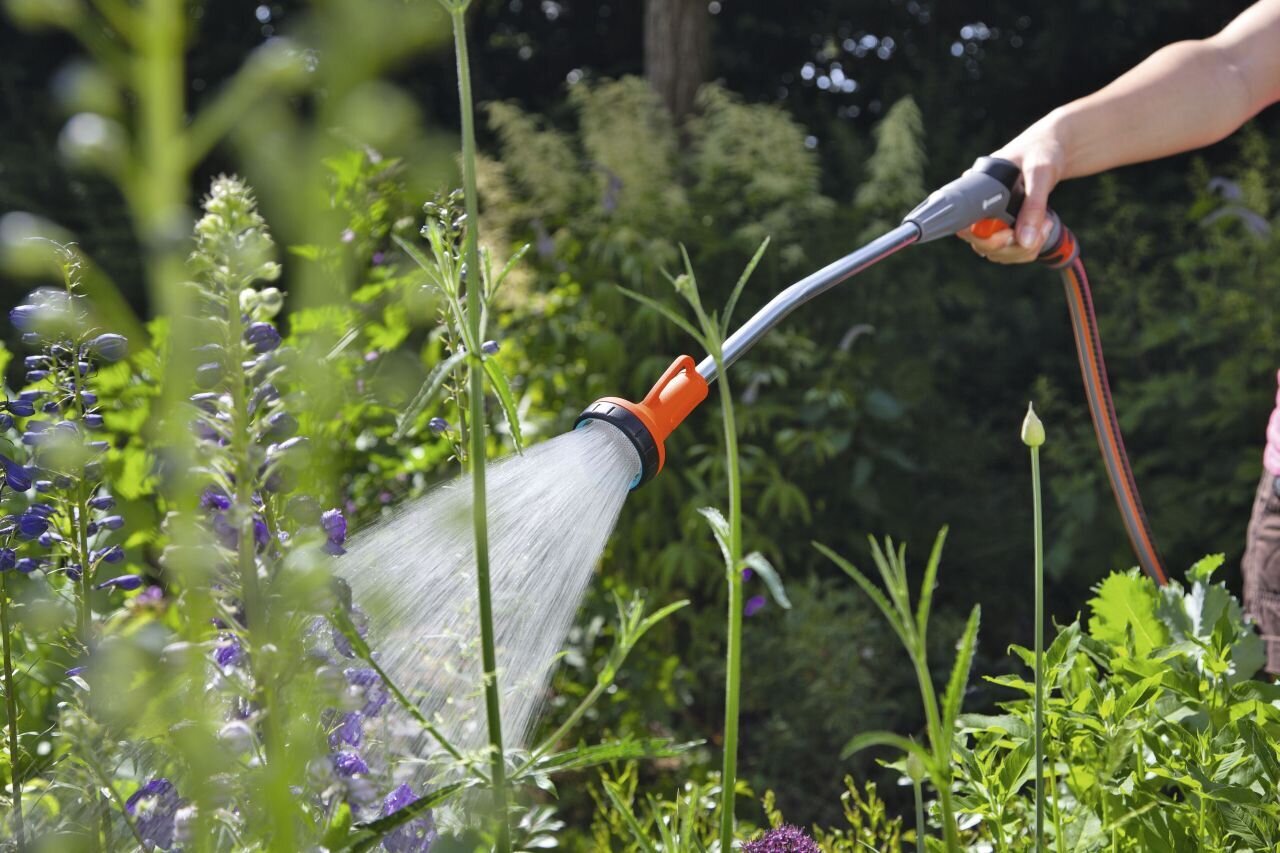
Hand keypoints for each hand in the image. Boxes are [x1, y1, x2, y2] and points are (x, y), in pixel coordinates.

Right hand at [957, 129, 1066, 263]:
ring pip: (997, 252)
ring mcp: (991, 220)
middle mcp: (978, 207)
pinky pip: (1009, 251)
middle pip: (981, 245)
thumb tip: (1025, 240)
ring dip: (1024, 248)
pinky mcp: (1005, 227)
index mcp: (976, 188)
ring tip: (1046, 223)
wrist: (1054, 147)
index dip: (982, 237)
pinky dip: (1028, 248)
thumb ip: (1033, 205)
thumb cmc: (1042, 150)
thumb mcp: (1040, 173)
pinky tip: (1043, 228)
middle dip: (1012, 245)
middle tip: (1039, 227)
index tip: (1007, 234)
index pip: (964, 225)